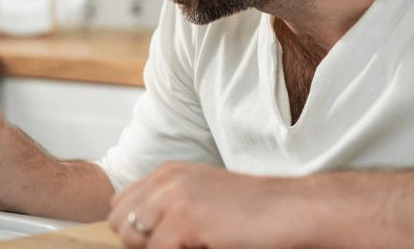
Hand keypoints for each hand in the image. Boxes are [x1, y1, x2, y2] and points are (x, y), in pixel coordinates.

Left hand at [106, 161, 301, 247]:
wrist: (293, 209)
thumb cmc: (255, 211)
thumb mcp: (202, 198)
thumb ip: (169, 207)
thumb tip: (139, 234)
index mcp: (168, 173)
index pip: (121, 204)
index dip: (135, 230)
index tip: (160, 241)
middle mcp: (166, 180)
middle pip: (120, 221)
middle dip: (139, 242)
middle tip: (176, 246)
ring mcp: (174, 198)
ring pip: (132, 238)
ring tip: (191, 246)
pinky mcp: (185, 220)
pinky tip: (204, 248)